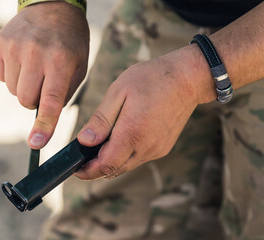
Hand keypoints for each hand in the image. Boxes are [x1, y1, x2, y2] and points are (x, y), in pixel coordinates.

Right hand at [0, 2, 88, 148]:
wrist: (53, 8)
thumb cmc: (71, 43)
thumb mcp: (78, 67)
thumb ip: (63, 93)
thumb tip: (46, 118)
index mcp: (60, 61)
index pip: (50, 101)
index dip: (45, 125)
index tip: (37, 143)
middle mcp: (35, 54)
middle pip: (26, 100)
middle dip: (35, 101)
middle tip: (44, 84)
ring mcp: (14, 48)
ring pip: (12, 90)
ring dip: (24, 87)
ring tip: (35, 68)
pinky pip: (0, 76)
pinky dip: (11, 75)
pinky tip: (23, 60)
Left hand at [75, 47, 200, 179]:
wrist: (187, 78)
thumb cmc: (152, 79)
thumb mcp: (119, 92)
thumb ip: (101, 119)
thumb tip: (84, 141)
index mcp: (132, 134)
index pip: (106, 166)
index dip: (88, 171)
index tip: (75, 169)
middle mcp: (146, 147)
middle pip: (115, 170)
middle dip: (96, 168)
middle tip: (83, 158)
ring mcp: (157, 149)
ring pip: (127, 165)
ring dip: (111, 161)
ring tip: (99, 146)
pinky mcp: (164, 147)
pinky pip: (139, 158)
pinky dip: (125, 155)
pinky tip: (121, 139)